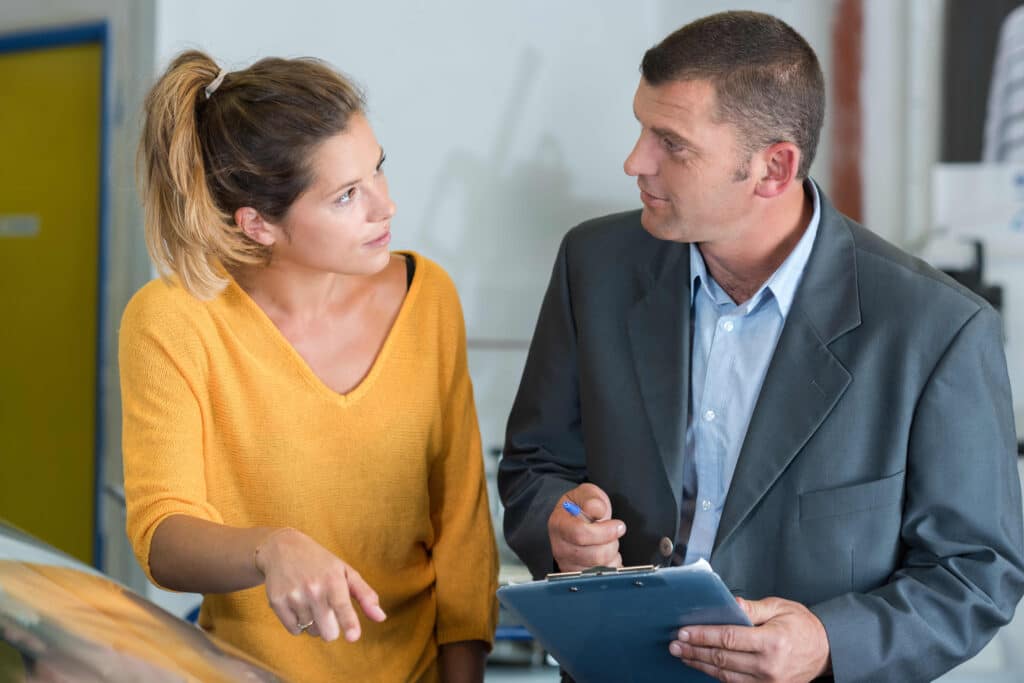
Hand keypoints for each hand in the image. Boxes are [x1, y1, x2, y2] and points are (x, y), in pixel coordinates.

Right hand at [255, 528, 386, 641]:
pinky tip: (298, 604)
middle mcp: (313, 588)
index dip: (349, 623)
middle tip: (328, 611)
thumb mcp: (345, 572)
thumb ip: (365, 595)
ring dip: (314, 623)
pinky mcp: (277, 603)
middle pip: (328, 631)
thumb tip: (381, 617)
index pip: (342, 606)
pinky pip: (294, 630)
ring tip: (311, 602)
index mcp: (333, 580)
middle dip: (332, 628)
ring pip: (312, 632)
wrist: (282, 549)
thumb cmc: (321, 563)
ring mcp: (294, 596)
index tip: (354, 636)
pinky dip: (298, 623)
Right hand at [547, 483, 625, 571]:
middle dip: (611, 542)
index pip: (580, 534)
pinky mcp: (579, 576)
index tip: (618, 525)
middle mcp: (560, 548)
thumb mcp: (586, 494)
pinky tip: (604, 551)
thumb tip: (597, 510)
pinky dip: (610, 564)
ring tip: (606, 540)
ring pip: (601, 567)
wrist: (575, 520)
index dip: (604, 531)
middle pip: (594, 555)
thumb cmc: (580, 507)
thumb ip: (592, 499)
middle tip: (611, 531)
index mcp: (559, 525)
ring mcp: (569, 564)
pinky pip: (603, 576)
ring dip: (611, 552)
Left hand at [668, 596, 830, 681]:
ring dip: (701, 664)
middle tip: (675, 643)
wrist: (826, 650)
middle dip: (694, 650)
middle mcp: (769, 666)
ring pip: (725, 675)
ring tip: (683, 654)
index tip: (685, 631)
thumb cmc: (803, 626)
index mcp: (772, 641)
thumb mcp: (779, 608)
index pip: (728, 638)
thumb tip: (729, 603)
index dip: (703, 635)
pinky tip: (704, 665)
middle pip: (722, 658)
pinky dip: (717, 675)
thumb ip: (752, 608)